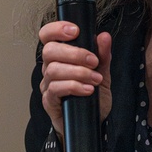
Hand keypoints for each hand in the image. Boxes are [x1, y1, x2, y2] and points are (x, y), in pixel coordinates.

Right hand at [38, 21, 111, 137]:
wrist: (93, 122)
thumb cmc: (93, 95)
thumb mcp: (102, 72)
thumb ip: (103, 55)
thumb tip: (104, 36)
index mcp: (59, 56)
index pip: (47, 35)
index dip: (56, 29)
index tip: (75, 30)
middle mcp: (49, 68)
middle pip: (50, 50)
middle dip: (75, 53)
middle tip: (94, 62)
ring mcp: (47, 84)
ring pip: (53, 70)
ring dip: (78, 72)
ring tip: (95, 80)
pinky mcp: (49, 101)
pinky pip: (55, 89)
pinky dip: (74, 87)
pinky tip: (88, 90)